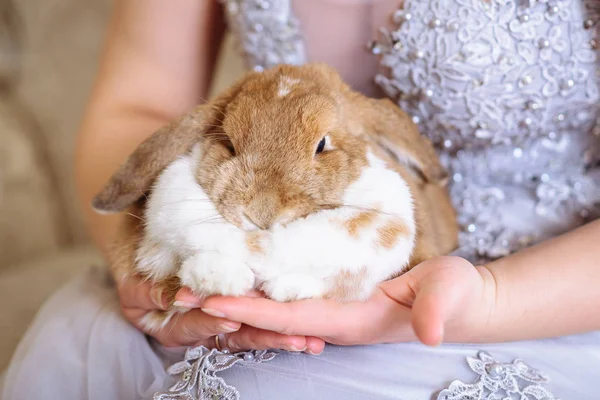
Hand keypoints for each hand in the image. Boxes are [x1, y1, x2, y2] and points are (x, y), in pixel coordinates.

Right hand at [117, 274, 325, 353]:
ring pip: (256, 331)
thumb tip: (172, 297)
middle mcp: (206, 331)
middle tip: (295, 339)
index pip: (198, 329)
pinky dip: (284, 320)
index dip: (214, 323)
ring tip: (310, 340)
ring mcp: (226, 322)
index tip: (232, 319)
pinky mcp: (242, 309)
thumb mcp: (136, 287)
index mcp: (178, 330)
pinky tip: (309, 327)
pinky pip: (262, 317)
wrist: (150, 266)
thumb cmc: (139, 277)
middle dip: (267, 338)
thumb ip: (149, 293)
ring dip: (283, 335)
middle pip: (237, 336)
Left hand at [193, 256, 494, 346]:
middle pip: (270, 316)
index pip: (291, 317)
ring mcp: (333, 311)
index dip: (252, 310)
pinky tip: (241, 275)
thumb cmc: (456, 293)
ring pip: (275, 307)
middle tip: (182, 292)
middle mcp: (334, 320)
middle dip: (228, 307)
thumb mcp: (452, 293)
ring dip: (237, 297)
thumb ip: (440, 309)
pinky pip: (288, 295)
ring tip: (197, 283)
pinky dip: (259, 288)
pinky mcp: (335, 298)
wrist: (460, 300)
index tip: (213, 301)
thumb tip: (430, 330)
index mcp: (352, 320)